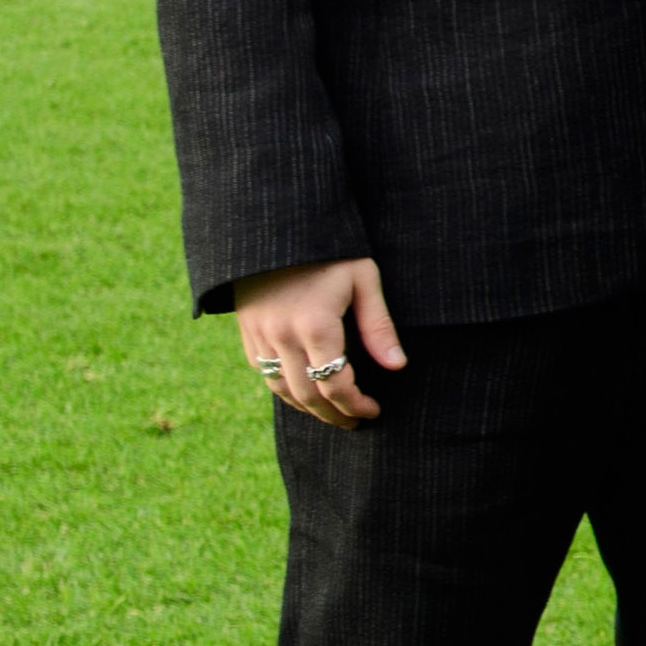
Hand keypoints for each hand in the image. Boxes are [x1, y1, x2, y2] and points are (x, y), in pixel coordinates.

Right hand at [234, 258, 405, 427]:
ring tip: (332, 413)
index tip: (373, 411)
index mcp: (315, 325)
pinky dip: (282, 389)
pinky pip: (262, 370)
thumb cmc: (331, 249)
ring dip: (307, 408)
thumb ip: (378, 326)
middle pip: (307, 395)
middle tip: (355, 421)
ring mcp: (260, 333)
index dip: (356, 405)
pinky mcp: (247, 329)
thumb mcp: (363, 278)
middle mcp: (282, 335)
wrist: (277, 224)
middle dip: (334, 415)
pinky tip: (302, 392)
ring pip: (280, 388)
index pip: (335, 385)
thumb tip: (398, 365)